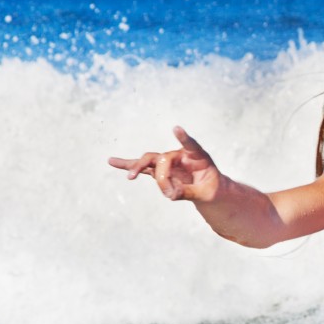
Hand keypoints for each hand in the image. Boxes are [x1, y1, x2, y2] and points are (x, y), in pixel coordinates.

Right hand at [107, 126, 221, 201]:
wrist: (207, 189)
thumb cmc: (211, 188)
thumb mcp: (206, 194)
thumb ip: (189, 192)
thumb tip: (170, 194)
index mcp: (198, 156)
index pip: (191, 145)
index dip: (184, 138)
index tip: (176, 129)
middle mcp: (181, 155)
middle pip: (164, 159)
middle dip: (163, 177)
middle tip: (168, 194)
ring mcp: (168, 162)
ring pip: (150, 161)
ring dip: (139, 169)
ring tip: (130, 176)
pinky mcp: (160, 170)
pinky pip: (143, 167)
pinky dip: (128, 166)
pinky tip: (112, 161)